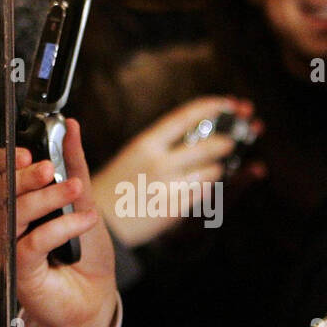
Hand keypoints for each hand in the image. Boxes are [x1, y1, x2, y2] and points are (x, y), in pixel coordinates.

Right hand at [0, 119, 117, 326]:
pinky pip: (29, 243)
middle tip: (52, 171)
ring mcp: (1, 249)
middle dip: (24, 178)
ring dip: (46, 200)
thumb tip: (70, 126)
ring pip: (11, 215)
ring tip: (75, 193)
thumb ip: (72, 163)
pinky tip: (84, 221)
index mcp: (2, 202)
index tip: (28, 153)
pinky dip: (59, 227)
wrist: (94, 296)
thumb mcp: (81, 198)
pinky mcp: (16, 272)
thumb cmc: (82, 251)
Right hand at [91, 97, 259, 247]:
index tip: (228, 103)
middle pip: (207, 145)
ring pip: (209, 172)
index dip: (211, 107)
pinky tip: (202, 187)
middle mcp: (158, 163)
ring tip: (214, 167)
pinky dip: (206, 187)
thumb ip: (161, 144)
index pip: (185, 117)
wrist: (96, 223)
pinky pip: (202, 194)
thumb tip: (190, 132)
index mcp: (145, 144)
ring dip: (217, 167)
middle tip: (230, 141)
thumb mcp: (131, 155)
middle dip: (226, 141)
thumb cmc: (111, 188)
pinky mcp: (173, 210)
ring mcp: (167, 187)